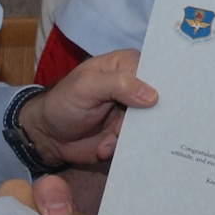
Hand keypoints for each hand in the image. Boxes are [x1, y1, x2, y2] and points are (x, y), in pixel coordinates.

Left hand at [21, 49, 156, 169]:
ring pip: (153, 126)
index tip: (166, 103)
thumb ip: (118, 85)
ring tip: (110, 139)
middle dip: (152, 118)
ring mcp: (135, 114)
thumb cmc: (64, 102)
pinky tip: (105, 148)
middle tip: (131, 127)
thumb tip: (153, 96)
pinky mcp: (130, 135)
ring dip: (134, 137)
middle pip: (161, 101)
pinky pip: (142, 143)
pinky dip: (125, 149)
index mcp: (128, 65)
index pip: (158, 72)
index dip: (166, 86)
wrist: (49, 137)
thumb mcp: (86, 86)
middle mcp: (137, 87)